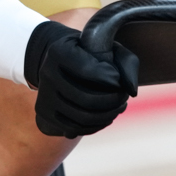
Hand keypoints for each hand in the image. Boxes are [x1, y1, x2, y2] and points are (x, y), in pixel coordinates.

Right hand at [26, 21, 139, 137]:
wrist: (58, 61)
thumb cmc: (89, 52)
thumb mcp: (108, 46)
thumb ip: (126, 62)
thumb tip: (132, 91)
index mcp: (58, 52)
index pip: (87, 70)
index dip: (110, 79)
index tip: (120, 80)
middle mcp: (46, 74)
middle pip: (85, 99)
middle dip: (112, 101)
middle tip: (124, 97)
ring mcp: (44, 97)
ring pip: (82, 117)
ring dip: (108, 115)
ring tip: (119, 107)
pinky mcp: (45, 115)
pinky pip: (75, 129)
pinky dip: (96, 125)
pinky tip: (107, 116)